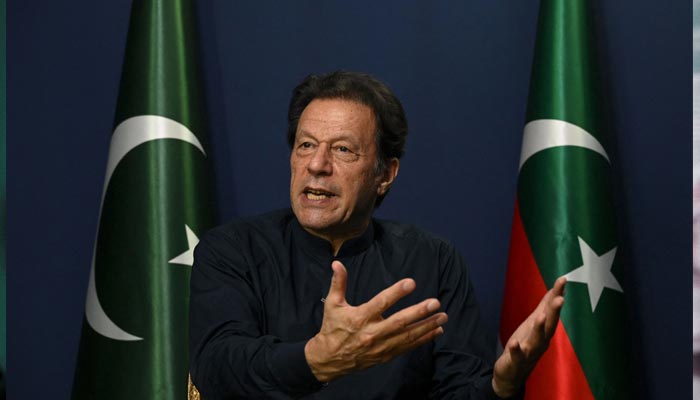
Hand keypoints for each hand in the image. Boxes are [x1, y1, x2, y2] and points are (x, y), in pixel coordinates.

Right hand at [304, 260, 447, 381]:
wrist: (329, 359)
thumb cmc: (332, 328)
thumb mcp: (332, 304)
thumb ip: (338, 283)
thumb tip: (337, 262)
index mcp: (360, 318)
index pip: (381, 303)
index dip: (396, 293)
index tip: (411, 283)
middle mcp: (372, 333)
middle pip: (399, 322)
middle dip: (419, 312)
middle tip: (435, 302)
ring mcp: (380, 346)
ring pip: (407, 336)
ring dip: (427, 326)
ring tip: (443, 316)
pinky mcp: (385, 355)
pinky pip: (408, 347)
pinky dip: (423, 339)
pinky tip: (436, 331)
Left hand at [492, 277, 565, 397]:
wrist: (513, 373)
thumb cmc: (526, 345)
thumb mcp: (534, 324)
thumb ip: (544, 308)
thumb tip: (555, 290)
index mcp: (545, 331)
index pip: (552, 311)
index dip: (557, 295)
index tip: (563, 279)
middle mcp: (541, 341)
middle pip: (550, 325)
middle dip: (554, 312)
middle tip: (560, 298)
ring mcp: (529, 352)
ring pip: (537, 340)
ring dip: (539, 328)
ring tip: (541, 316)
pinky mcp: (516, 361)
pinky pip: (517, 355)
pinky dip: (517, 349)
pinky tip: (514, 342)